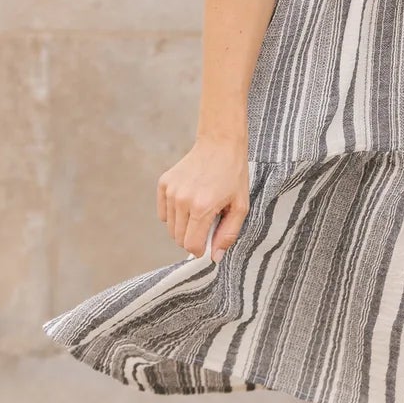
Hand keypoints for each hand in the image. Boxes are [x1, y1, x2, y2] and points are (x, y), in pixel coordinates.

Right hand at [157, 136, 249, 259]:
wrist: (220, 145)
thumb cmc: (234, 176)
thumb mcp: (240, 207)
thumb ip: (228, 234)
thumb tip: (214, 257)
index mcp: (202, 207)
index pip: (191, 245)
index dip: (200, 250)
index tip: (209, 244)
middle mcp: (182, 200)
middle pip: (179, 238)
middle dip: (193, 239)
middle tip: (208, 224)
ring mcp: (170, 191)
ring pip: (170, 228)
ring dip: (184, 227)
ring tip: (200, 211)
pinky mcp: (163, 184)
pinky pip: (164, 213)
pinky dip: (174, 215)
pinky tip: (189, 203)